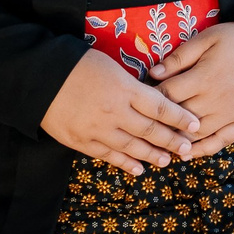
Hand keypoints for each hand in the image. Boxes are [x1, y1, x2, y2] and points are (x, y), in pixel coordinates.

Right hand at [42, 49, 202, 175]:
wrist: (39, 79)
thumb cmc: (76, 64)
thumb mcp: (110, 65)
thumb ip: (130, 84)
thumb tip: (149, 96)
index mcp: (124, 89)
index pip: (160, 106)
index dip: (179, 117)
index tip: (195, 125)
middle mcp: (116, 112)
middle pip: (150, 129)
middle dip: (171, 140)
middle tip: (187, 149)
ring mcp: (98, 129)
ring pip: (132, 146)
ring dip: (152, 155)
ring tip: (167, 161)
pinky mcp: (82, 142)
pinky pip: (108, 155)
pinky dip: (125, 163)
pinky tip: (137, 169)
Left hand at [147, 22, 233, 158]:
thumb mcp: (207, 38)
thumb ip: (180, 57)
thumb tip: (154, 74)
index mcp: (205, 77)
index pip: (169, 95)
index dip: (151, 98)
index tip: (140, 99)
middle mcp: (217, 100)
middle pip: (180, 118)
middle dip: (160, 122)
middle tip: (143, 124)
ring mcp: (231, 114)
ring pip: (197, 135)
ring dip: (176, 141)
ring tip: (159, 142)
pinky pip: (220, 142)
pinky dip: (202, 150)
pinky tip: (187, 154)